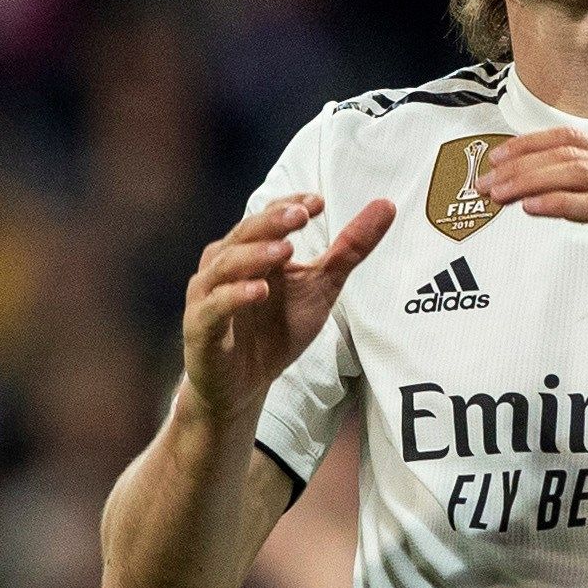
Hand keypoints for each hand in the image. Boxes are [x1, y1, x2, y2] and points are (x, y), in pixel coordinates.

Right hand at [182, 192, 394, 420]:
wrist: (246, 386)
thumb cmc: (276, 330)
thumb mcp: (322, 287)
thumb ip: (350, 249)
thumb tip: (386, 206)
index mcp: (252, 251)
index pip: (267, 218)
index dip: (288, 207)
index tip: (316, 202)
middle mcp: (225, 266)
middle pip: (244, 235)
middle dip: (272, 223)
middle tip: (301, 214)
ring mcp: (209, 295)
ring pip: (225, 266)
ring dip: (254, 255)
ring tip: (284, 250)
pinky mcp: (201, 327)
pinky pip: (215, 307)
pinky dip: (235, 296)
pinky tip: (259, 290)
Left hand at [480, 129, 587, 341]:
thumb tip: (549, 193)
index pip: (571, 139)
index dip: (528, 144)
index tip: (495, 160)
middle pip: (567, 152)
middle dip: (519, 165)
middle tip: (485, 183)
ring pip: (576, 173)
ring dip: (529, 181)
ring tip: (498, 195)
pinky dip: (557, 203)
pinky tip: (530, 209)